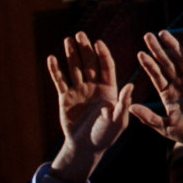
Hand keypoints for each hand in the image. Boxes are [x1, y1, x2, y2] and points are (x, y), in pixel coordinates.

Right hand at [46, 35, 133, 180]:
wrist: (86, 148)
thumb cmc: (106, 136)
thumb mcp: (119, 121)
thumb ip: (123, 103)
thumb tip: (131, 85)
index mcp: (109, 89)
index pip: (106, 67)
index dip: (102, 54)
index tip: (98, 42)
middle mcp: (94, 86)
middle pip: (89, 63)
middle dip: (85, 48)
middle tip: (80, 34)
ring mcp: (79, 90)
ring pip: (74, 68)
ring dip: (71, 54)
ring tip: (68, 40)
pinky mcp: (65, 97)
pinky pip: (60, 81)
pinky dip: (55, 70)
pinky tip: (51, 58)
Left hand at [130, 31, 182, 148]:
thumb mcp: (166, 128)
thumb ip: (149, 118)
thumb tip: (131, 107)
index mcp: (168, 94)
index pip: (156, 76)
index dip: (149, 65)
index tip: (140, 54)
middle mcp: (180, 84)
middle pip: (166, 63)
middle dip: (157, 50)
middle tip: (147, 36)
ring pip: (182, 59)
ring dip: (174, 46)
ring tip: (163, 33)